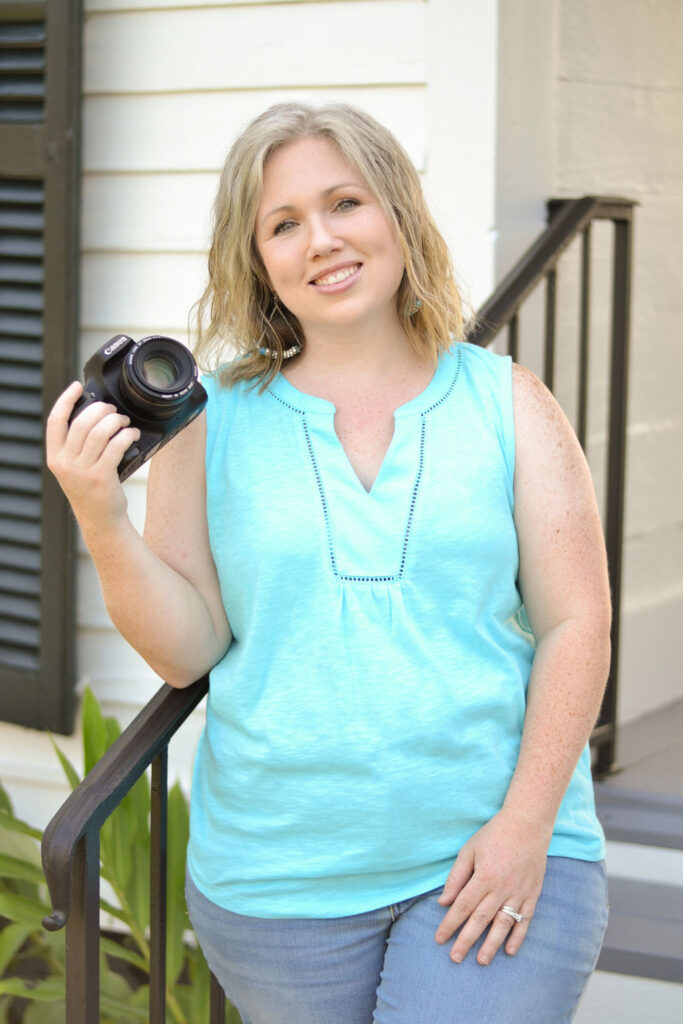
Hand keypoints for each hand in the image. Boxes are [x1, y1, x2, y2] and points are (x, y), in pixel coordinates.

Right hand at [46, 382, 140, 532]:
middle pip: (82, 422)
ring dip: (116, 421)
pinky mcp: (101, 477)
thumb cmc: (91, 490)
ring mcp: (82, 471)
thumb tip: (94, 414)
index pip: (55, 421)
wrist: (101, 520)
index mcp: (55, 457)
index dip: (66, 400)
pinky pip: (116, 445)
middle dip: (101, 410)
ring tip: (124, 422)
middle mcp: (65, 463)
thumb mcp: (73, 468)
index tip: (78, 387)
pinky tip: (132, 434)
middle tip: (113, 411)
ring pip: (100, 431)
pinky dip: (127, 435)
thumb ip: (76, 446)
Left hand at [435, 808, 550, 964]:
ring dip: (491, 945)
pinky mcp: (533, 894)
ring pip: (503, 925)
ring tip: (481, 961)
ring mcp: (519, 893)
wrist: (527, 824)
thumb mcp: (469, 850)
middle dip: (466, 941)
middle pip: (480, 920)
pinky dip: (518, 936)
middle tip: (455, 958)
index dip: (450, 924)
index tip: (439, 939)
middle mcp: (501, 888)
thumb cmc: (494, 834)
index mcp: (484, 877)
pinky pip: (525, 920)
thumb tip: (444, 902)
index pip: (463, 907)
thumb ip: (456, 877)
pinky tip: (509, 951)